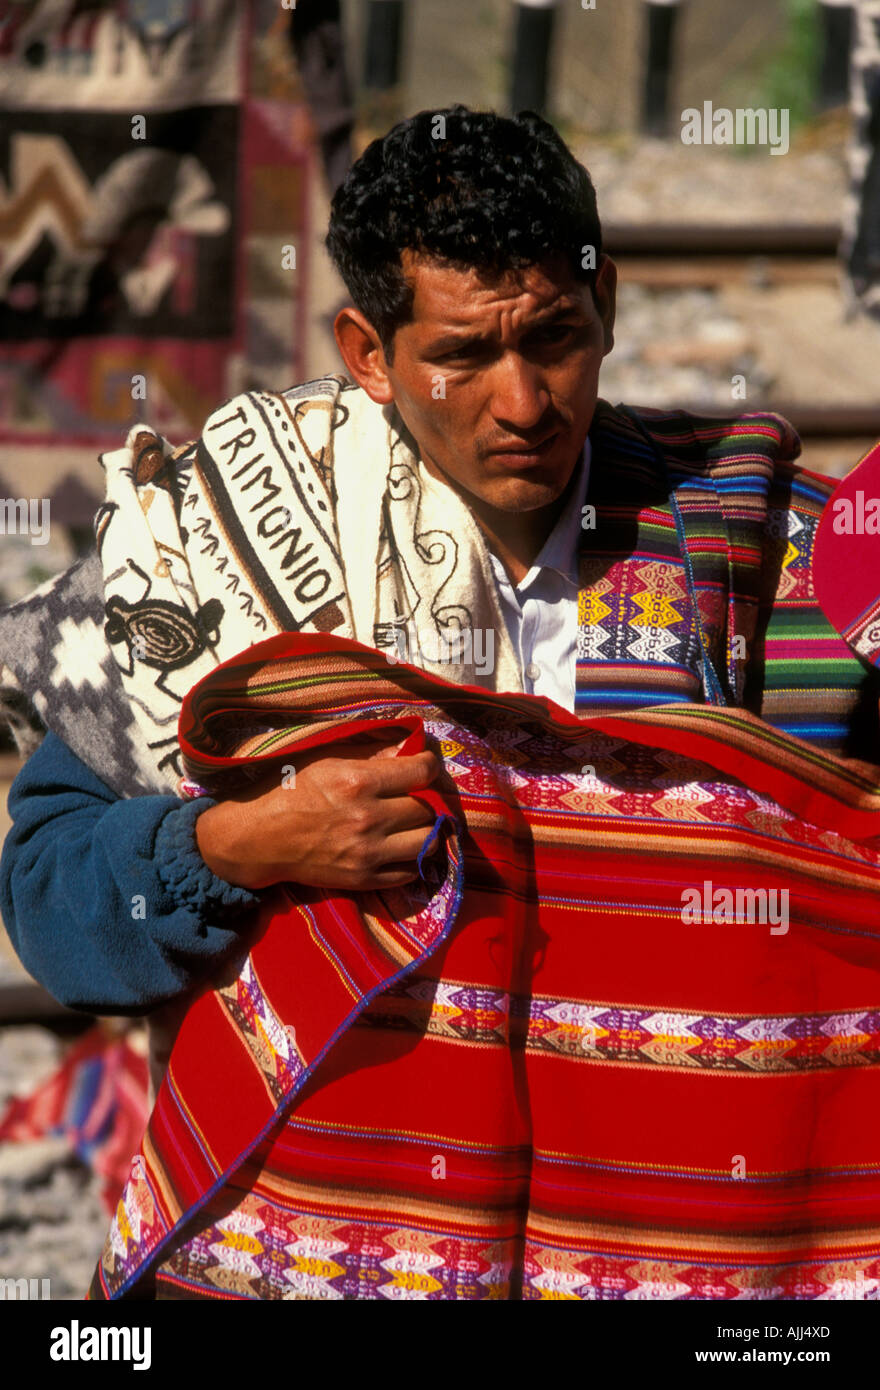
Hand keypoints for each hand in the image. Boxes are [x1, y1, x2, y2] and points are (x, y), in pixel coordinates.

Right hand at [194, 734, 441, 891]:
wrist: (258, 839)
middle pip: (426, 808)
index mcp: (358, 782)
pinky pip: (409, 872)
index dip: (430, 764)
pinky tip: (402, 846)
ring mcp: (367, 852)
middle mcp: (368, 818)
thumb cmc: (289, 791)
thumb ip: (370, 752)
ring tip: (415, 822)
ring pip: (427, 842)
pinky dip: (412, 858)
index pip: (421, 771)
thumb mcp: (325, 759)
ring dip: (426, 830)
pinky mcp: (363, 879)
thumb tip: (409, 745)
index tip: (426, 764)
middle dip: (426, 797)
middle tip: (418, 794)